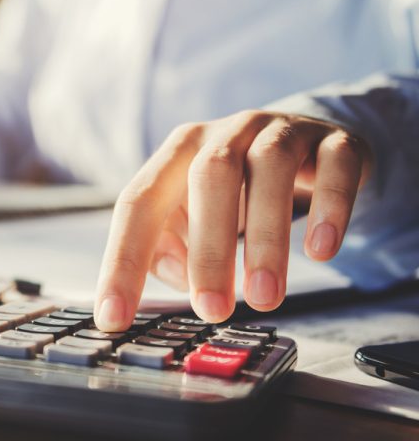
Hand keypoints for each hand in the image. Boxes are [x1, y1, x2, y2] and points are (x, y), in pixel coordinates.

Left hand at [94, 110, 371, 328]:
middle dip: (208, 250)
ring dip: (266, 239)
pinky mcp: (335, 142)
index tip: (113, 317)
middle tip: (212, 311)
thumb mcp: (191, 213)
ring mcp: (280, 131)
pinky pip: (334, 166)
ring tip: (264, 297)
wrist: (306, 141)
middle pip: (208, 178)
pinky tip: (321, 251)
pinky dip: (329, 208)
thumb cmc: (234, 189)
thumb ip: (171, 247)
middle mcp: (224, 134)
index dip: (122, 260)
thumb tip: (180, 278)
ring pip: (269, 169)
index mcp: (177, 153)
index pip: (138, 203)